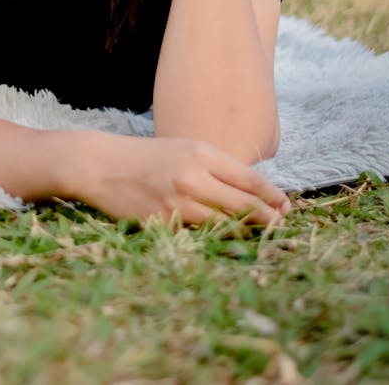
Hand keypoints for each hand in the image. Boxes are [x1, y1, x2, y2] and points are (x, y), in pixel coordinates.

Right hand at [71, 132, 289, 225]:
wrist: (102, 164)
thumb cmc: (147, 156)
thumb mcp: (184, 149)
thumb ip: (215, 166)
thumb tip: (251, 190)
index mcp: (201, 153)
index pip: (249, 179)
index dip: (272, 196)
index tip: (286, 206)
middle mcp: (193, 175)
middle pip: (244, 204)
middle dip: (268, 218)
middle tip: (281, 226)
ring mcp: (178, 201)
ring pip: (225, 223)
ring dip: (246, 231)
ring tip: (261, 235)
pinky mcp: (164, 222)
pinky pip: (198, 234)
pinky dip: (215, 236)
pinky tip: (225, 238)